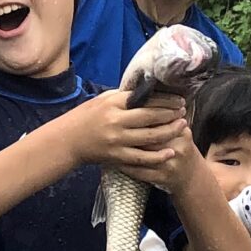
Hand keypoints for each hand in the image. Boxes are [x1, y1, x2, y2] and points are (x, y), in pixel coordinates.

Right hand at [65, 90, 190, 182]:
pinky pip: (142, 157)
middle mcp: (116, 121)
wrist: (67, 141)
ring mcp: (117, 140)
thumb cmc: (85, 117)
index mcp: (113, 104)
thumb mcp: (102, 100)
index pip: (145, 100)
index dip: (166, 100)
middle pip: (151, 117)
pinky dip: (158, 156)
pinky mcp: (116, 156)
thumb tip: (147, 93)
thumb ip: (124, 98)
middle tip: (184, 112)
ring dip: (170, 132)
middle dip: (171, 114)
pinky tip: (170, 152)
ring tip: (182, 127)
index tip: (179, 100)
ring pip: (151, 137)